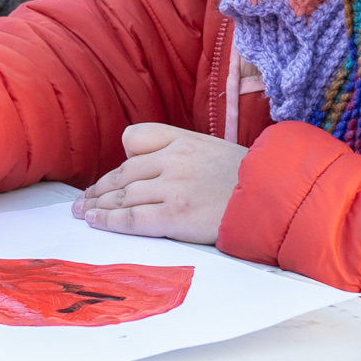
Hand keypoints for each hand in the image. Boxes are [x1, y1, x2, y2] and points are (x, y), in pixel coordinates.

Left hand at [72, 124, 246, 243]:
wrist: (276, 198)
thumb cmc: (249, 180)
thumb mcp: (214, 150)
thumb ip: (183, 153)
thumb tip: (150, 166)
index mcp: (183, 139)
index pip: (135, 140)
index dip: (121, 161)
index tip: (111, 177)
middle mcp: (173, 160)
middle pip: (124, 172)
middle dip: (101, 188)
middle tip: (83, 200)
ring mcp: (173, 188)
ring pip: (123, 194)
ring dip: (100, 205)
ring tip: (84, 213)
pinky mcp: (176, 216)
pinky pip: (133, 218)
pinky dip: (110, 221)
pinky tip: (96, 222)